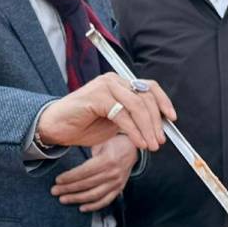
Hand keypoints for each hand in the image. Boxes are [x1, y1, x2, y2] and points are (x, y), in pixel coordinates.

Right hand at [37, 74, 175, 151]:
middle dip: (156, 121)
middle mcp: (114, 80)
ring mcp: (105, 86)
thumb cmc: (84, 125)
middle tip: (160, 141)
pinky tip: (139, 142)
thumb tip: (158, 127)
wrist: (55, 128)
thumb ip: (134, 119)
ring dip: (148, 128)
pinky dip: (134, 130)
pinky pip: (122, 114)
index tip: (172, 119)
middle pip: (145, 97)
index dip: (163, 102)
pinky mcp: (97, 97)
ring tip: (151, 146)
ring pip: (137, 105)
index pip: (149, 87)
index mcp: (120, 83)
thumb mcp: (116, 122)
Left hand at [51, 134, 136, 211]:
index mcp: (107, 160)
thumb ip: (88, 154)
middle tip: (55, 191)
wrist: (132, 148)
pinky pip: (105, 201)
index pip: (84, 172)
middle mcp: (112, 173)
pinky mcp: (119, 189)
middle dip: (68, 188)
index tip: (58, 180)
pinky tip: (82, 208)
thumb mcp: (100, 143)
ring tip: (64, 199)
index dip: (69, 177)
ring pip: (94, 195)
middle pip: (86, 184)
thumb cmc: (113, 143)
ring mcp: (116, 183)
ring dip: (77, 198)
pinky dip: (93, 206)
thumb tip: (72, 164)